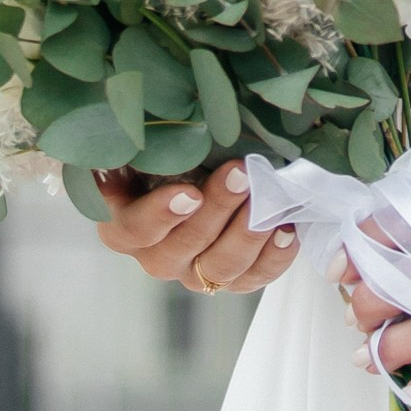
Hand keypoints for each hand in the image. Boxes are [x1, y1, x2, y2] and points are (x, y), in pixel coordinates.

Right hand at [94, 160, 301, 296]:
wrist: (201, 166)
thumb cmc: (163, 149)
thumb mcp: (143, 143)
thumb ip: (138, 143)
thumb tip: (143, 134)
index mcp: (123, 224)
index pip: (134, 229)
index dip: (161, 215)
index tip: (191, 193)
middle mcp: (156, 254)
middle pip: (182, 248)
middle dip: (216, 210)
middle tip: (240, 174)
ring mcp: (195, 269)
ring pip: (219, 268)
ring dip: (246, 234)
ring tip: (268, 203)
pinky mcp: (232, 275)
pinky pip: (254, 276)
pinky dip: (274, 255)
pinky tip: (287, 228)